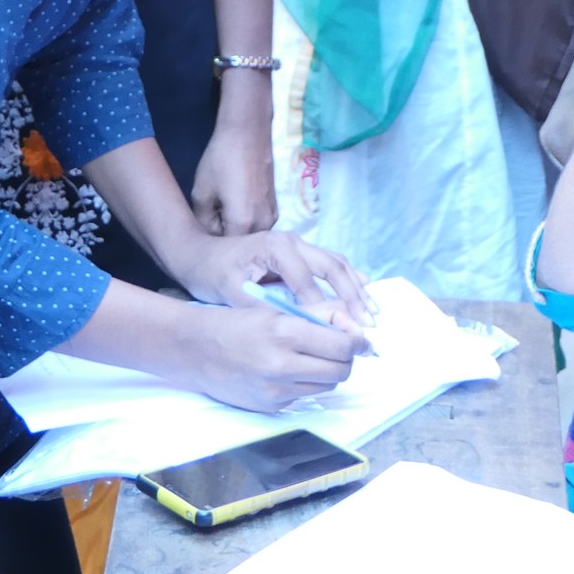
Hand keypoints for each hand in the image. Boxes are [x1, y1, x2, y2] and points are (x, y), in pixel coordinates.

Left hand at [174, 228, 371, 327]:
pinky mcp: (300, 251)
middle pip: (332, 267)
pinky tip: (364, 294)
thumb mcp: (234, 294)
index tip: (336, 333)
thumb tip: (295, 326)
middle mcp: (292, 240)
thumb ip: (265, 308)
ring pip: (337, 263)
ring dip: (356, 288)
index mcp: (276, 247)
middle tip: (368, 322)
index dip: (322, 308)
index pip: (307, 281)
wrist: (201, 256)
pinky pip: (331, 263)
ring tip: (373, 312)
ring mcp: (298, 243)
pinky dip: (349, 279)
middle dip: (352, 295)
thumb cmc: (214, 276)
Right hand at [180, 303, 365, 410]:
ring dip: (327, 372)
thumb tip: (353, 325)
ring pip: (326, 386)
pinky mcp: (270, 407)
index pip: (343, 345)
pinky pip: (304, 396)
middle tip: (338, 347)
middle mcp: (282, 364)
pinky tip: (287, 370)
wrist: (195, 350)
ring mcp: (276, 391)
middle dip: (345, 359)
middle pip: (341, 370)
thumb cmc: (236, 324)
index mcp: (285, 332)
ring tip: (311, 357)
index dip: (357, 341)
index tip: (359, 338)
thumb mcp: (276, 309)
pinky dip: (304, 383)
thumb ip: (317, 314)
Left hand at [190, 121, 277, 234]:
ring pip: (248, 234)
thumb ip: (202, 223)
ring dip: (234, 227)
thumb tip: (205, 238)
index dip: (209, 241)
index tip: (201, 227)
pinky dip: (245, 219)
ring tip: (222, 205)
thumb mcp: (201, 193)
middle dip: (222, 235)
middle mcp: (264, 227)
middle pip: (238, 245)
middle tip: (210, 214)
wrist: (248, 132)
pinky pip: (257, 224)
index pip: (223, 250)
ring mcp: (273, 217)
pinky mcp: (275, 208)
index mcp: (244, 225)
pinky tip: (236, 199)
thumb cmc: (222, 161)